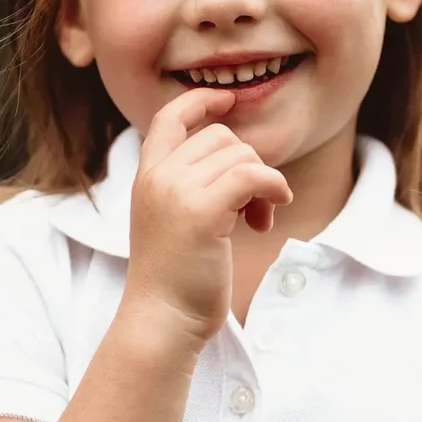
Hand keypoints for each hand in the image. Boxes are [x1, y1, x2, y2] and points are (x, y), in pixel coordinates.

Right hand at [123, 91, 292, 345]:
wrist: (162, 320)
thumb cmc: (175, 280)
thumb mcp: (172, 221)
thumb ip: (190, 187)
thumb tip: (242, 161)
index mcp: (146, 177)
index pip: (169, 118)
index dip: (200, 101)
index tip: (228, 101)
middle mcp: (157, 177)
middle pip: (220, 137)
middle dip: (248, 164)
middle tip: (254, 206)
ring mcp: (177, 192)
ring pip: (241, 155)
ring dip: (263, 183)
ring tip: (258, 219)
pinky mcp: (202, 212)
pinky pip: (254, 175)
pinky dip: (274, 187)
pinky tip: (274, 211)